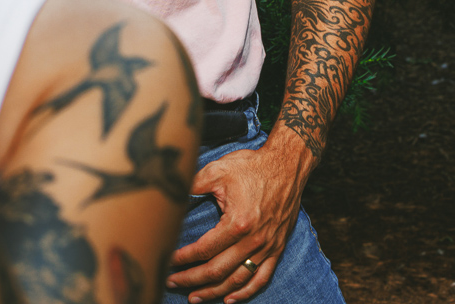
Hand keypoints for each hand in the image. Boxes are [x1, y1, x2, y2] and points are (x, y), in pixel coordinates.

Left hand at [167, 133, 312, 303]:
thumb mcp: (218, 169)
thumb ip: (193, 184)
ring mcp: (266, 247)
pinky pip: (261, 278)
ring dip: (214, 292)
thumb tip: (172, 196)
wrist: (287, 165)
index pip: (204, 250)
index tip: (167, 261)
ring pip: (237, 280)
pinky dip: (245, 292)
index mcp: (238, 222)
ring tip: (194, 297)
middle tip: (171, 282)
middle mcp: (253, 240)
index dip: (182, 259)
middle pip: (217, 270)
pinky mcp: (276, 248)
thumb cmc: (252, 166)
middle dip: (191, 279)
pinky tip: (229, 299)